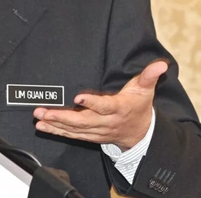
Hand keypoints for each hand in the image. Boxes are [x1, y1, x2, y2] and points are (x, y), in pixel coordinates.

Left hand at [33, 61, 167, 150]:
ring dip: (55, 124)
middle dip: (62, 117)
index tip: (78, 96)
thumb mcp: (145, 90)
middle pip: (82, 121)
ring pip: (74, 130)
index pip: (104, 106)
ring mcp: (96, 131)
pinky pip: (71, 135)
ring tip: (39, 117)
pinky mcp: (89, 135)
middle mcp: (105, 122)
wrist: (140, 134)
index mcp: (118, 109)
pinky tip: (43, 126)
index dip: (92, 103)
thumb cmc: (138, 108)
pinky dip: (56, 131)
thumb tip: (161, 64)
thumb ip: (149, 76)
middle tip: (44, 110)